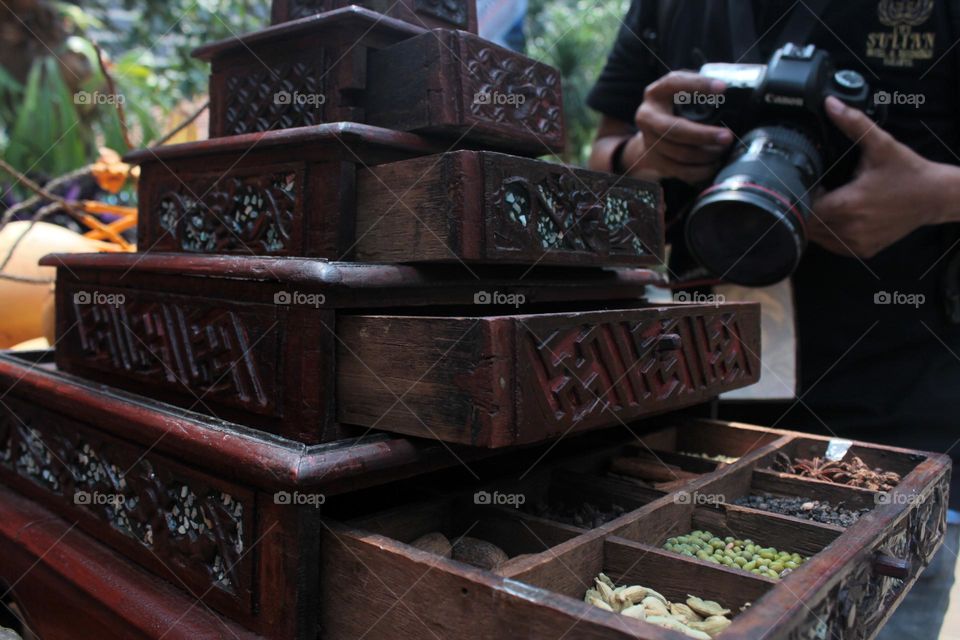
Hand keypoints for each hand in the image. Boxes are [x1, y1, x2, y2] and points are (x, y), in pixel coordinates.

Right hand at [623, 71, 733, 183]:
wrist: (652, 132)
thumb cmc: (674, 107)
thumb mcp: (681, 92)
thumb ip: (698, 89)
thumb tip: (731, 88)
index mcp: (656, 93)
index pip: (674, 83)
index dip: (697, 85)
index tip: (722, 88)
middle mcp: (648, 116)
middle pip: (674, 129)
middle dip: (703, 135)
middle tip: (727, 137)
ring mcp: (649, 140)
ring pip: (680, 153)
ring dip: (705, 154)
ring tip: (723, 150)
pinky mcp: (654, 160)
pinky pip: (680, 170)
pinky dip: (700, 170)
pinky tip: (714, 165)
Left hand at [809, 96, 948, 258]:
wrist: (935, 196)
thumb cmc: (908, 172)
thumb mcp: (881, 144)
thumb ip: (854, 123)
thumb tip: (831, 104)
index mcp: (848, 204)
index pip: (804, 208)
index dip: (800, 196)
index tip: (809, 184)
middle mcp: (850, 228)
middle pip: (807, 225)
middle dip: (805, 209)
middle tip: (817, 192)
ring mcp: (856, 242)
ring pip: (817, 238)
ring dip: (815, 222)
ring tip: (829, 202)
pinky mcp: (863, 250)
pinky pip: (832, 245)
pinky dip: (829, 233)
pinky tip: (839, 215)